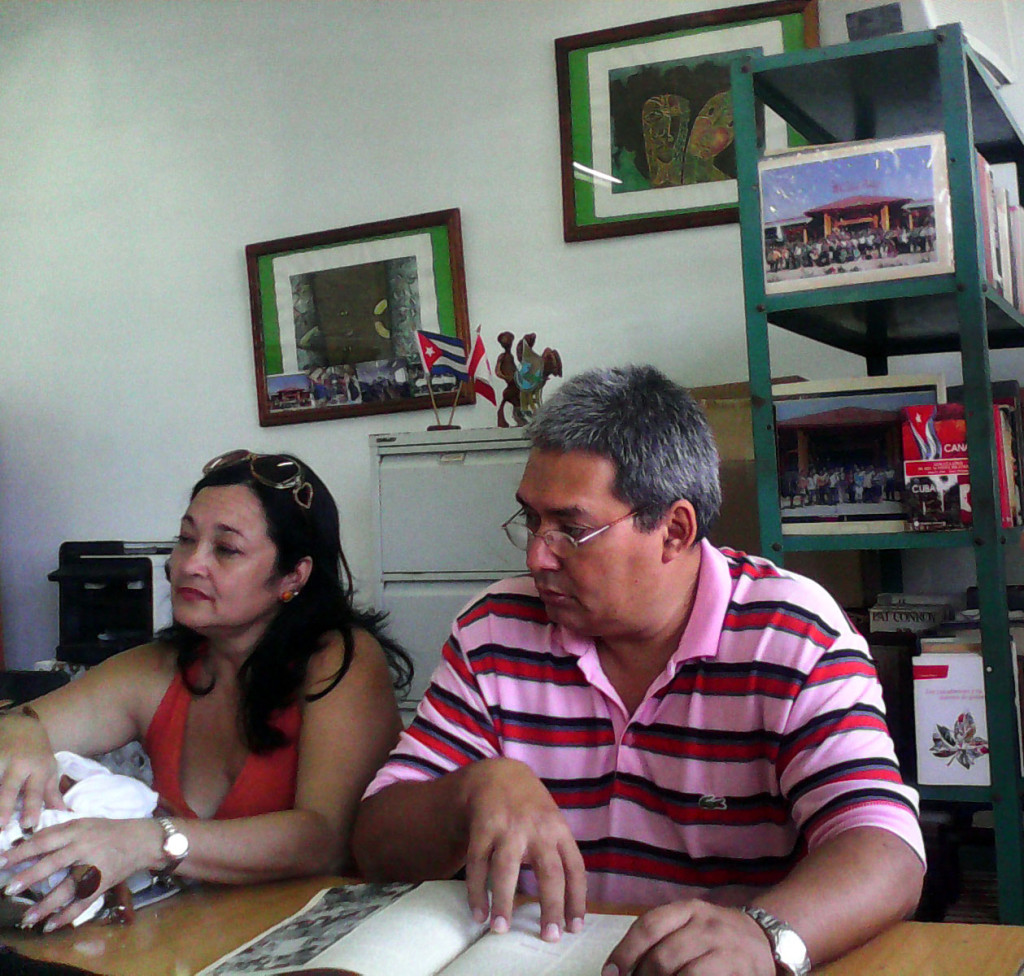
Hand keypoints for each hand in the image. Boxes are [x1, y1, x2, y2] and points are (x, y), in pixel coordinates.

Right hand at [0, 711, 65, 828]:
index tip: (29, 824)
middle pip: (10, 788)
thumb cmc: (37, 752)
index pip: (35, 790)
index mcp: (38, 767)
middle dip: (5, 806)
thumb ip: (52, 793)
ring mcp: (0, 760)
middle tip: (1, 825)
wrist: (21, 725)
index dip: (32, 807)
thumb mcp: (49, 768)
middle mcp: (19, 764)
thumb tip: (63, 814)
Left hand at [1, 816, 156, 930]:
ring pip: (68, 888)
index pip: (45, 840)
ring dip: (46, 904)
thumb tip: (28, 844)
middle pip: (54, 863)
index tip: (2, 861)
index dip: (23, 850)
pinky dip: (67, 915)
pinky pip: (83, 902)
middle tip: (8, 889)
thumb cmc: (109, 830)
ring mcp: (95, 867)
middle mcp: (85, 848)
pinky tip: (50, 925)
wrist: (142, 840)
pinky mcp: (103, 883)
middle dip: (29, 877)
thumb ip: (59, 833)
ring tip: (27, 918)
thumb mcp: (84, 823)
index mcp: (78, 830)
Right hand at [459, 758, 585, 941]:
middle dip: (551, 907)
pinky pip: (478, 864)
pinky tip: (478, 911)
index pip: (575, 868)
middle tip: (550, 937)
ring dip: (503, 901)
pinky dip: (477, 890)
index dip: (577, 899)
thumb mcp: (551, 821)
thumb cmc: (529, 807)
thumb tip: (567, 901)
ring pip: (506, 869)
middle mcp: (537, 829)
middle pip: (549, 872)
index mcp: (559, 829)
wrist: (496, 773)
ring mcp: (508, 828)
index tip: (575, 927)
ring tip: (500, 929)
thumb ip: (558, 852)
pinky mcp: (482, 828)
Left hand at [602, 900, 775, 975]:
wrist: (766, 939)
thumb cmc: (716, 936)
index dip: (625, 951)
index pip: (649, 926)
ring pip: (683, 972)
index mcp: (687, 909)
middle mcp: (705, 924)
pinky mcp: (738, 967)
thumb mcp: (691, 925)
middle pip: (663, 955)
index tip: (610, 972)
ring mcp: (724, 946)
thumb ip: (662, 939)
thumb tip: (624, 967)